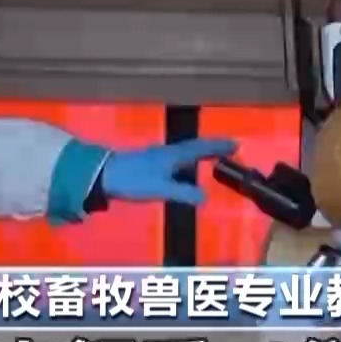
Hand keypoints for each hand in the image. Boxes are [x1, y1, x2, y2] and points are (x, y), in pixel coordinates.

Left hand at [100, 139, 237, 205]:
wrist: (104, 175)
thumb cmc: (134, 181)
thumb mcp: (161, 189)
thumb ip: (183, 193)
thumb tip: (206, 197)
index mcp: (173, 155)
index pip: (201, 148)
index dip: (218, 146)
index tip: (236, 144)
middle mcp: (168, 151)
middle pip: (195, 146)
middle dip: (213, 147)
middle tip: (230, 148)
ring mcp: (158, 156)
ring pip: (185, 150)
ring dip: (201, 152)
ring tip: (213, 157)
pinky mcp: (150, 162)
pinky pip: (177, 157)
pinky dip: (188, 159)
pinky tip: (186, 169)